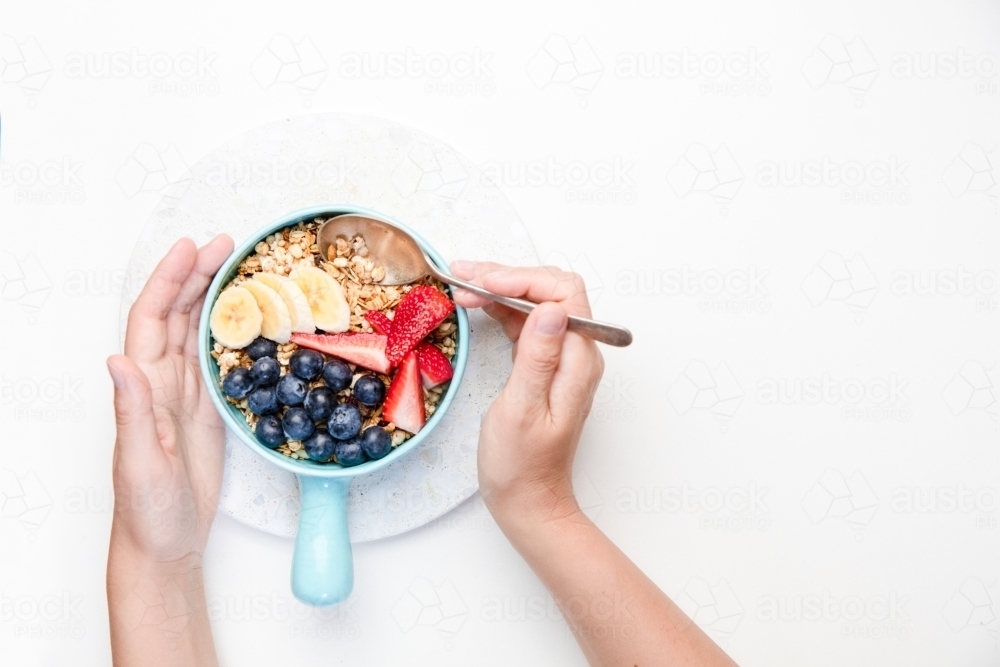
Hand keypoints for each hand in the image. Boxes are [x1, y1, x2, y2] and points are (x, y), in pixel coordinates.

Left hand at [107, 235, 232, 561]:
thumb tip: (117, 358)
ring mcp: (183, 395)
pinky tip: (243, 317)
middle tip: (226, 243)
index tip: (190, 248)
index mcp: (143, 387)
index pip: (151, 319)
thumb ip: (132, 409)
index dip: (168, 281)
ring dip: (211, 296)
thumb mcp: (139, 461)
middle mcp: (160, 383)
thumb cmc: (147, 509)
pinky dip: (226, 331)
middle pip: (175, 315)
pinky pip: (213, 359)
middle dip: (196, 274)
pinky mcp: (205, 410)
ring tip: (235, 265)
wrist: (164, 542)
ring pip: (194, 331)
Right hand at [450, 261, 603, 523]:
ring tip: (460, 284)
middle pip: (550, 291)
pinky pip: (526, 324)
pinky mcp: (542, 366)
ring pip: (535, 304)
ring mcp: (560, 359)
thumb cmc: (521, 465)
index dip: (523, 280)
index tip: (482, 283)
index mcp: (577, 361)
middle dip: (507, 277)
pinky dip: (500, 309)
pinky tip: (475, 304)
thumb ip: (536, 357)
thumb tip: (550, 309)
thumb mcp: (521, 410)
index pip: (563, 294)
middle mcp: (576, 354)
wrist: (528, 501)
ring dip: (499, 289)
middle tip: (462, 278)